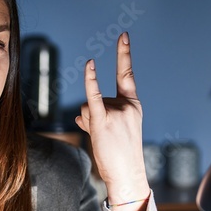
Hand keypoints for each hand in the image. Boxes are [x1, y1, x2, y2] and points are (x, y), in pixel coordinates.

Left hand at [75, 32, 149, 210]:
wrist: (127, 175)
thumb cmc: (120, 155)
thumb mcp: (113, 132)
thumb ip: (96, 118)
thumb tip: (77, 115)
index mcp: (133, 104)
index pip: (126, 74)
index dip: (124, 54)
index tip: (123, 36)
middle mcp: (126, 105)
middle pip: (96, 96)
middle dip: (93, 115)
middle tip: (106, 136)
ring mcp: (117, 112)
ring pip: (87, 105)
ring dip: (87, 121)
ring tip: (102, 138)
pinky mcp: (103, 120)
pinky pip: (93, 96)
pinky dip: (91, 81)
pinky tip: (90, 64)